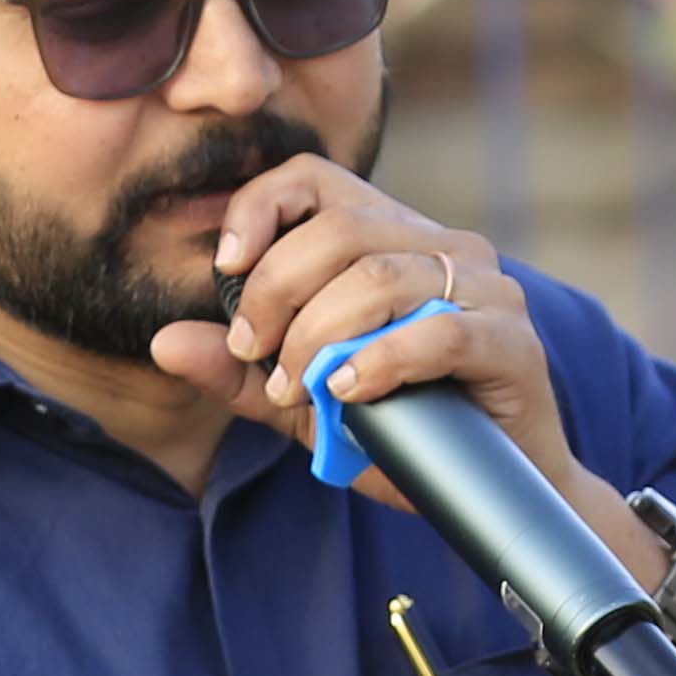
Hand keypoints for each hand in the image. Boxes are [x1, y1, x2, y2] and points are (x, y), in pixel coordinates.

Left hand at [171, 160, 563, 503]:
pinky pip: (438, 332)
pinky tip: (350, 392)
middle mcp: (442, 245)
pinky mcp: (511, 338)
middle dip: (278, 293)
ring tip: (301, 390)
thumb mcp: (304, 404)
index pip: (315, 180)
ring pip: (381, 277)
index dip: (261, 208)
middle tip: (255, 356)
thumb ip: (240, 374)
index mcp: (391, 239)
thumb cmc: (402, 436)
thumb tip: (163, 342)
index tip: (224, 269)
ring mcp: (484, 286)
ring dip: (320, 336)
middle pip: (340, 230)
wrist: (492, 495)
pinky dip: (382, 361)